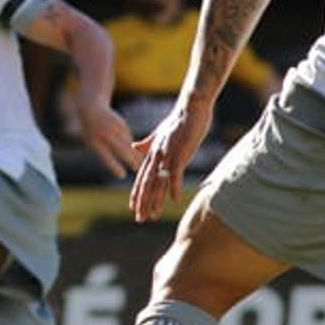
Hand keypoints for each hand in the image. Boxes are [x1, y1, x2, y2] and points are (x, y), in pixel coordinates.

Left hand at [77, 99, 140, 179]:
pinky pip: (128, 138)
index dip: (114, 166)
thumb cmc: (91, 132)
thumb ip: (105, 153)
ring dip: (135, 154)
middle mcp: (104, 134)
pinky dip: (131, 145)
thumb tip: (119, 166)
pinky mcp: (121, 124)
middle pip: (121, 149)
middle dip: (131, 160)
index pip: (105, 156)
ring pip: (127, 143)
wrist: (91, 109)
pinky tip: (137, 151)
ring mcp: (114, 128)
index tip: (122, 175)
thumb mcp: (92, 143)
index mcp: (93, 141)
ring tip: (142, 163)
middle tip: (139, 170)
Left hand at [130, 97, 212, 220]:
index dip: (138, 192)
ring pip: (158, 182)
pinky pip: (175, 173)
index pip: (142, 176)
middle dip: (143, 202)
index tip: (133, 206)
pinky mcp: (180, 152)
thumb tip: (134, 146)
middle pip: (147, 183)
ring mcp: (168, 155)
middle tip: (139, 218)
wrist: (191, 106)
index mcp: (154, 152)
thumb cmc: (179, 120)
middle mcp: (158, 156)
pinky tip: (174, 200)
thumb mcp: (160, 133)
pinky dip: (174, 186)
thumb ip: (147, 142)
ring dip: (155, 200)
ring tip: (152, 215)